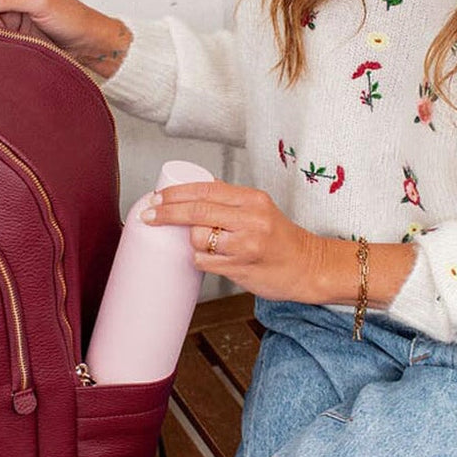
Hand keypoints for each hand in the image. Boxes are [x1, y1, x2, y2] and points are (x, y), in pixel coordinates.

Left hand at [140, 179, 324, 301]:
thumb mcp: (260, 209)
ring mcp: (246, 244)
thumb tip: (190, 194)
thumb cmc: (281, 240)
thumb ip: (229, 201)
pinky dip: (201, 260)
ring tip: (205, 245)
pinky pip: (205, 262)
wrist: (308, 267)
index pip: (205, 189)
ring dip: (191, 242)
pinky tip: (213, 260)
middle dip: (166, 213)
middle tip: (148, 216)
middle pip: (196, 211)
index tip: (156, 198)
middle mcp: (250, 219)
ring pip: (198, 238)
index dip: (175, 193)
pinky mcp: (241, 268)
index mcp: (252, 199)